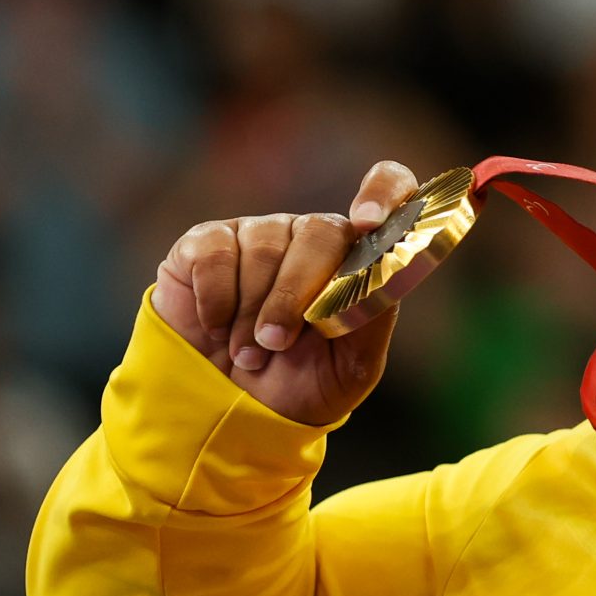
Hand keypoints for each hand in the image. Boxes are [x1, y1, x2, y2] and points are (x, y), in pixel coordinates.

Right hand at [152, 160, 422, 426]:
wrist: (233, 406)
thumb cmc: (302, 382)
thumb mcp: (353, 366)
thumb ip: (373, 319)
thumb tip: (380, 277)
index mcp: (357, 256)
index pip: (388, 189)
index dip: (384, 193)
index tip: (368, 221)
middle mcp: (311, 235)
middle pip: (319, 232)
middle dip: (296, 295)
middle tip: (278, 343)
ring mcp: (259, 234)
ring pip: (264, 247)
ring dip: (253, 312)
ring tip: (249, 353)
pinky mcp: (207, 242)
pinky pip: (215, 254)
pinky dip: (215, 300)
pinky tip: (217, 327)